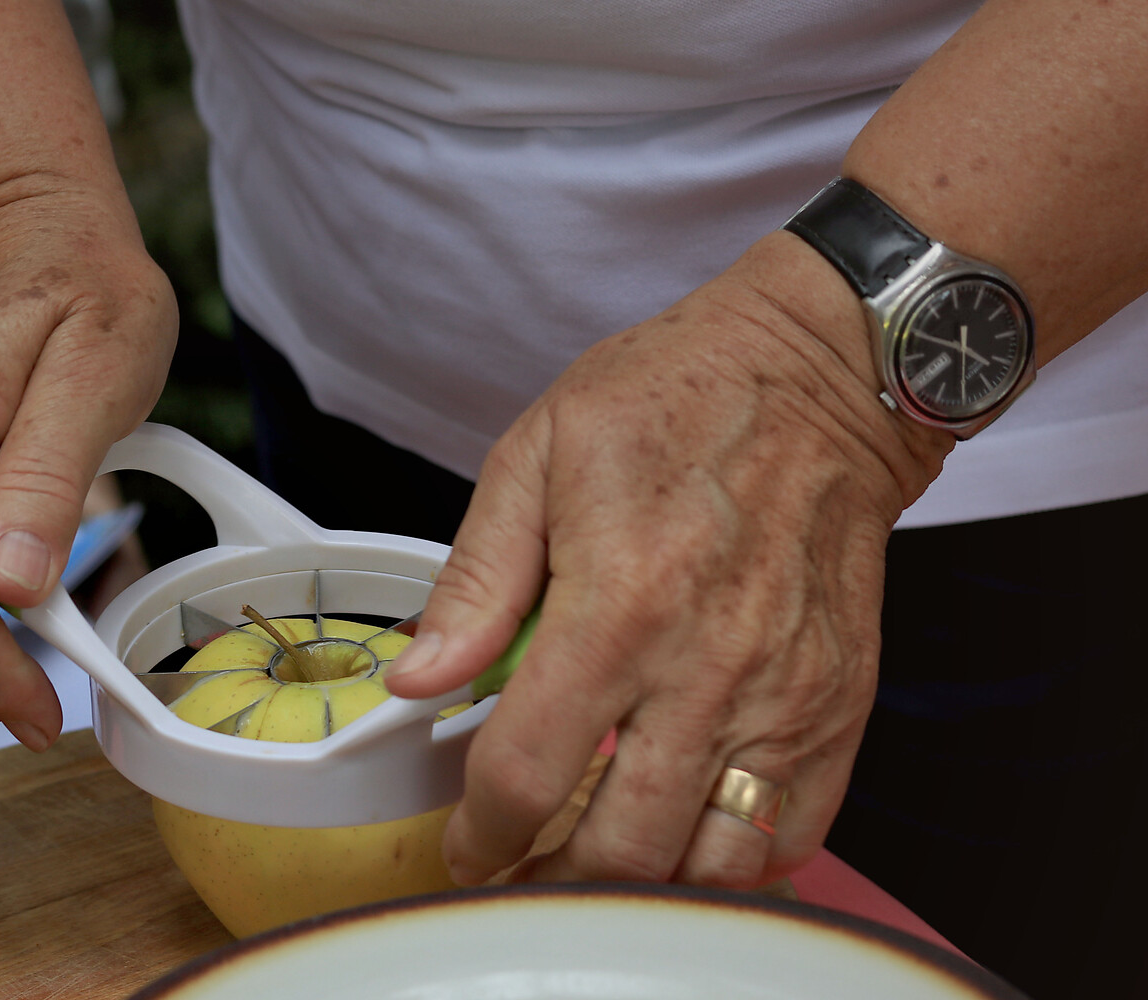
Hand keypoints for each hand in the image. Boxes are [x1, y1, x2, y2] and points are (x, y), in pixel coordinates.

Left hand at [385, 233, 950, 889]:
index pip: (530, 774)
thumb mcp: (535, 457)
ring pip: (711, 862)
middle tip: (519, 873)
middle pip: (621, 847)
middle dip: (552, 883)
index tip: (467, 846)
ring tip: (591, 865)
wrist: (822, 372)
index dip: (482, 835)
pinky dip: (733, 862)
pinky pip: (792, 832)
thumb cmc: (674, 398)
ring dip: (641, 885)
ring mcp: (785, 697)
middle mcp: (707, 669)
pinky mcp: (839, 707)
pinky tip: (684, 840)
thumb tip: (417, 676)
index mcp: (618, 606)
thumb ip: (476, 581)